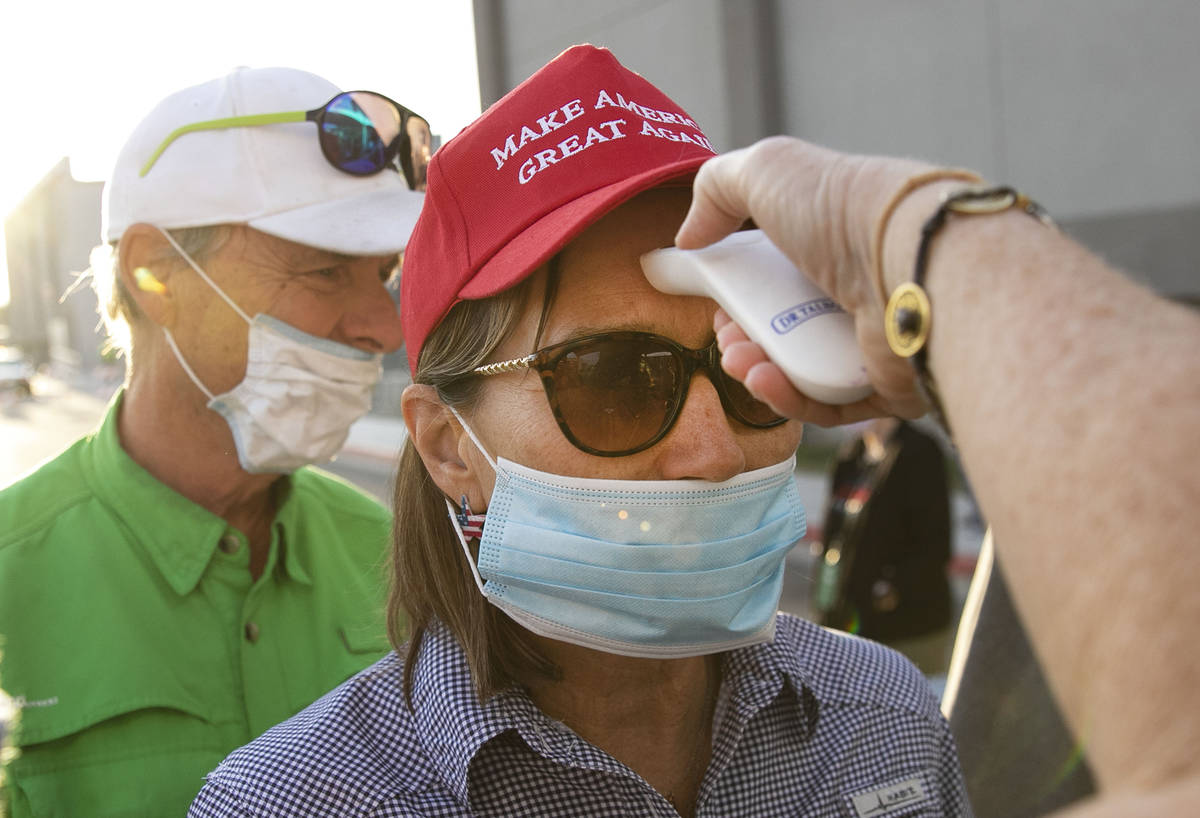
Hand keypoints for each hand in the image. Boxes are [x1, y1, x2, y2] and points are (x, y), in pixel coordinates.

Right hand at [676, 136, 939, 422]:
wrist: (914, 266)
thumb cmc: (844, 210)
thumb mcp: (766, 169)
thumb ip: (717, 188)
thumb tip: (687, 238)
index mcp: (837, 236)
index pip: (780, 269)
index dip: (739, 286)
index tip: (714, 296)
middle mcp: (860, 284)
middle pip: (786, 323)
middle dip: (742, 334)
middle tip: (726, 335)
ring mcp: (876, 338)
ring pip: (803, 369)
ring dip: (758, 369)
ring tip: (739, 361)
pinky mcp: (888, 385)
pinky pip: (830, 404)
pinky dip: (790, 396)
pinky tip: (762, 381)